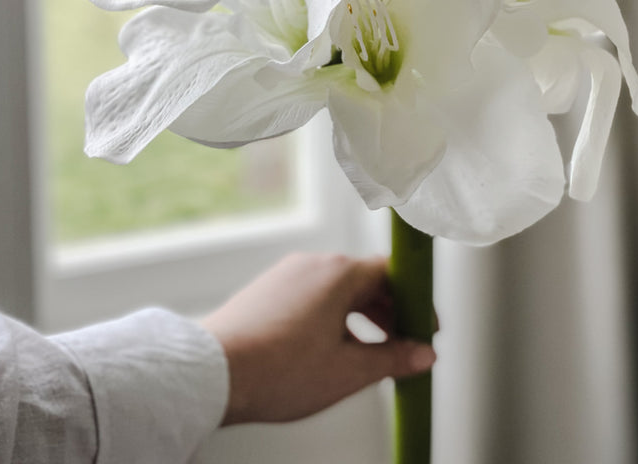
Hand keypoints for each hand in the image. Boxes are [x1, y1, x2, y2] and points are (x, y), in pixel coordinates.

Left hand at [200, 252, 436, 424]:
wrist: (211, 374)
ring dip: (362, 319)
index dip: (416, 303)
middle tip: (404, 346)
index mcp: (340, 274)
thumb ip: (392, 360)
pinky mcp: (268, 290)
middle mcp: (314, 264)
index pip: (394, 274)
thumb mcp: (347, 372)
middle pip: (367, 280)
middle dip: (390, 314)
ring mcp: (287, 275)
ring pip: (339, 290)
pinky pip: (313, 296)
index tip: (426, 329)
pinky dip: (333, 318)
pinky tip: (331, 351)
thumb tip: (423, 355)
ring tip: (369, 356)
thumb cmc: (276, 371)